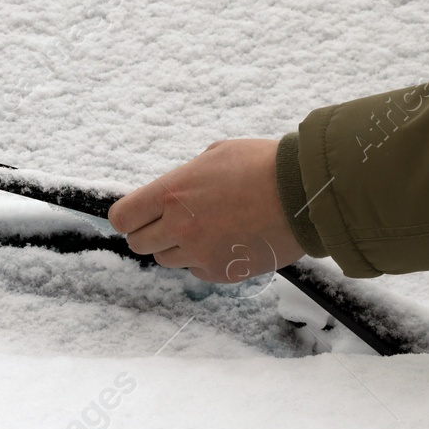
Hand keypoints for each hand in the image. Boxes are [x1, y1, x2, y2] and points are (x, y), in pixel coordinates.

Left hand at [107, 138, 300, 283]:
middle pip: (139, 244)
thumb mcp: (214, 155)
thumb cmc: (263, 166)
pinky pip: (197, 271)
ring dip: (178, 247)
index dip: (128, 217)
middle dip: (151, 232)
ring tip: (208, 228)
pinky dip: (205, 260)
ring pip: (167, 260)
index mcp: (172, 192)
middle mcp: (180, 227)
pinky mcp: (222, 273)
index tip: (137, 215)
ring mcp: (200, 253)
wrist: (305, 195)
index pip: (123, 217)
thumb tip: (171, 193)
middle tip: (172, 222)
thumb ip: (184, 179)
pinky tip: (227, 240)